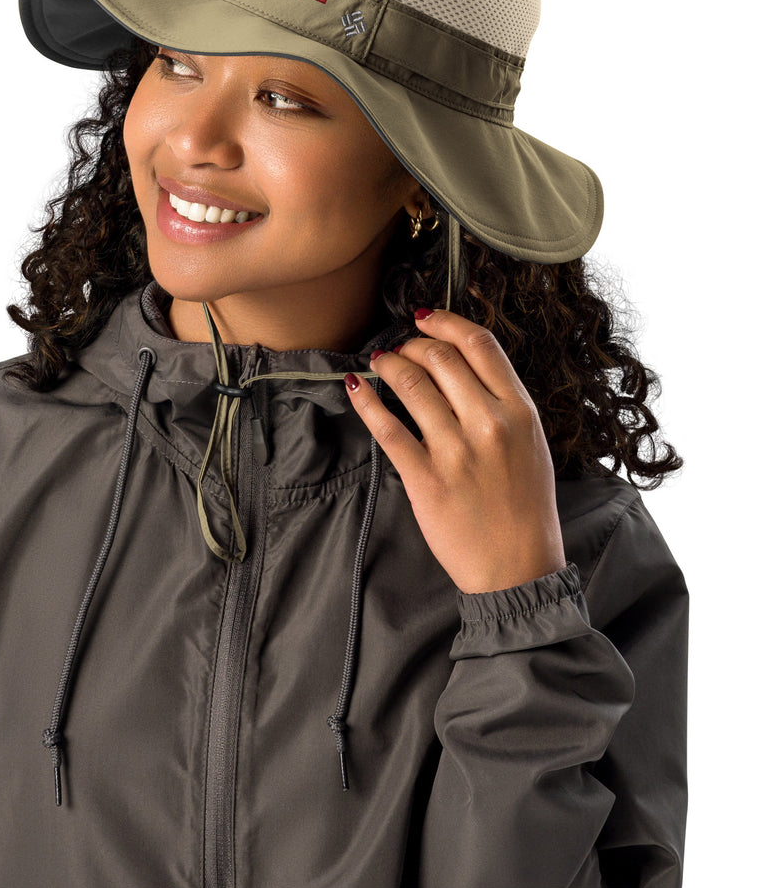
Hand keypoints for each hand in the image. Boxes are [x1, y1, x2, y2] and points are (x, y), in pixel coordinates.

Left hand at [346, 308, 565, 593]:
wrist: (518, 568)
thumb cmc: (525, 507)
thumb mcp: (532, 444)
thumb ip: (502, 404)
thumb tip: (464, 367)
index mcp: (520, 411)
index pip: (480, 345)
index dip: (445, 323)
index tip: (424, 318)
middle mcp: (488, 424)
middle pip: (440, 358)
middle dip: (412, 345)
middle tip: (400, 350)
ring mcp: (455, 450)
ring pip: (411, 383)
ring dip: (388, 364)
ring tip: (379, 363)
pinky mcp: (424, 477)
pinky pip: (387, 426)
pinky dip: (366, 400)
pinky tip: (355, 387)